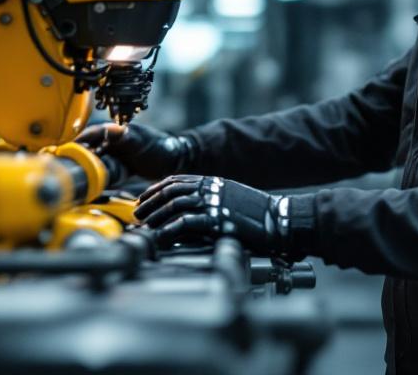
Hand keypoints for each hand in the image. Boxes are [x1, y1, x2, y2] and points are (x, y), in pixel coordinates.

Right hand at [75, 122, 194, 179]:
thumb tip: (109, 129)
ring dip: (86, 168)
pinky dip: (97, 176)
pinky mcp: (119, 165)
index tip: (65, 152)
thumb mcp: (141, 142)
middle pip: (89, 148)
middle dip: (78, 157)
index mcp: (115, 131)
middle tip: (66, 169)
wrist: (174, 160)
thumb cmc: (159, 148)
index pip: (90, 135)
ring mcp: (115, 153)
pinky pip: (103, 170)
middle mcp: (112, 141)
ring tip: (75, 179)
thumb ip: (125, 137)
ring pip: (94, 160)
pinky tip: (90, 186)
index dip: (77, 143)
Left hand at [134, 174, 292, 255]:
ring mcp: (214, 203)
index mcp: (214, 181)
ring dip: (156, 216)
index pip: (177, 180)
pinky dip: (169, 230)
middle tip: (137, 214)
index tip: (144, 198)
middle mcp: (211, 188)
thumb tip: (190, 210)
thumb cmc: (258, 213)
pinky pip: (186, 222)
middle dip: (151, 202)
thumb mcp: (231, 198)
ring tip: (145, 226)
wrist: (280, 220)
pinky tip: (160, 237)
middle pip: (171, 191)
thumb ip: (212, 198)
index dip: (156, 189)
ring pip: (175, 204)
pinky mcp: (218, 220)